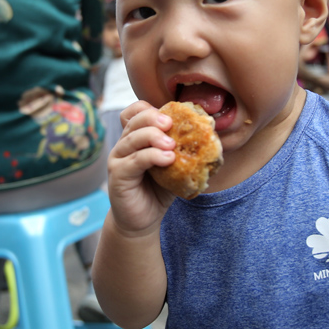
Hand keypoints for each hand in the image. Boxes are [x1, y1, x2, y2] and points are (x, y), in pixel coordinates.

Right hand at [107, 101, 176, 236]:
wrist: (143, 219)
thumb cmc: (159, 190)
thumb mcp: (174, 165)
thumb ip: (184, 149)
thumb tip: (211, 131)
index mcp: (136, 137)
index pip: (135, 112)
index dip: (150, 109)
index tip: (171, 115)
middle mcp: (124, 144)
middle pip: (134, 120)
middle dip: (153, 117)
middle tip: (171, 123)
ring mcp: (118, 159)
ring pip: (132, 138)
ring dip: (153, 136)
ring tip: (172, 144)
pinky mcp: (118, 175)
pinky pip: (134, 160)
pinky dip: (152, 156)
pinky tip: (168, 159)